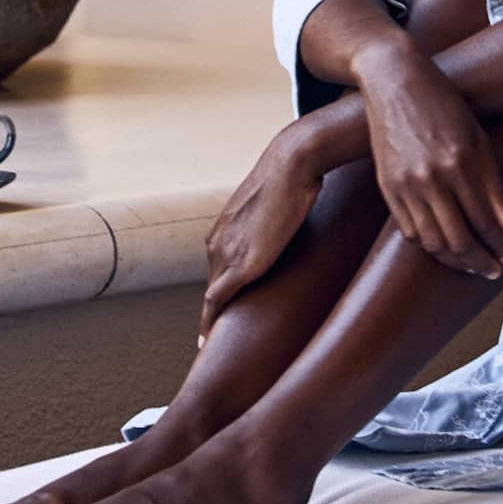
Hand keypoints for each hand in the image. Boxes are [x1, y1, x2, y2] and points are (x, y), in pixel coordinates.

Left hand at [199, 123, 323, 339]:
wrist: (291, 163)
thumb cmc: (292, 172)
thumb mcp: (276, 198)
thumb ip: (275, 214)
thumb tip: (294, 212)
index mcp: (224, 227)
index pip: (218, 265)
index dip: (220, 287)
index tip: (221, 306)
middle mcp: (217, 241)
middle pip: (212, 282)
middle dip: (215, 307)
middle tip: (216, 333)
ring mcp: (225, 254)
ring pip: (212, 294)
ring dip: (212, 317)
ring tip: (214, 341)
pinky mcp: (240, 267)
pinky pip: (216, 302)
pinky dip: (210, 322)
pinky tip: (208, 340)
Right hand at [360, 49, 502, 279]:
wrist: (394, 81)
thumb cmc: (443, 103)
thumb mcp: (477, 137)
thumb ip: (494, 187)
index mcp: (459, 163)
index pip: (483, 221)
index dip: (499, 244)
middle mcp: (430, 178)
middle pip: (457, 240)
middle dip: (479, 261)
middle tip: (493, 270)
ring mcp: (404, 185)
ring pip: (431, 242)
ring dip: (453, 260)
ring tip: (470, 265)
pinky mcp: (386, 187)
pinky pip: (408, 229)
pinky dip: (427, 245)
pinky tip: (443, 247)